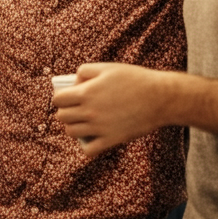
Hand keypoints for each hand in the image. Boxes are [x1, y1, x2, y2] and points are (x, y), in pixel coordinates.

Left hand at [53, 63, 175, 157]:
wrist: (161, 98)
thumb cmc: (135, 79)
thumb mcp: (108, 68)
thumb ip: (85, 71)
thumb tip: (74, 83)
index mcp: (86, 93)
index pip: (57, 100)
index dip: (60, 98)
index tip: (67, 98)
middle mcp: (89, 112)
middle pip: (61, 117)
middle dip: (66, 112)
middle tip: (76, 109)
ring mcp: (99, 127)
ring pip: (71, 132)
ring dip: (74, 127)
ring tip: (84, 122)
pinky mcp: (111, 139)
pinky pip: (88, 150)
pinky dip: (87, 146)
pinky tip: (93, 138)